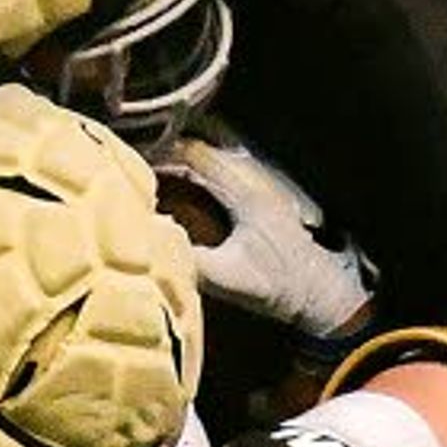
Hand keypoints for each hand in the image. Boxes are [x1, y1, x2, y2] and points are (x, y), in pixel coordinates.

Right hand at [151, 121, 372, 345]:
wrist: (317, 294)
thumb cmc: (279, 286)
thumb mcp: (231, 280)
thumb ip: (192, 262)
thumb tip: (151, 247)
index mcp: (243, 193)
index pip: (194, 156)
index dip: (160, 154)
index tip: (129, 160)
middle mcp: (248, 182)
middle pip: (197, 152)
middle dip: (162, 154)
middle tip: (129, 163)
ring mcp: (252, 188)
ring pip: (206, 161)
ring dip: (176, 163)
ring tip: (143, 171)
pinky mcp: (252, 201)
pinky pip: (212, 175)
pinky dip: (188, 175)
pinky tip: (172, 188)